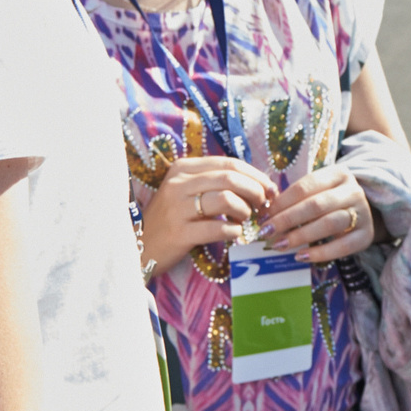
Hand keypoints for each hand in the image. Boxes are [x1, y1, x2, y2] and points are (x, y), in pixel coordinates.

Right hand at [135, 156, 277, 275]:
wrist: (141, 246)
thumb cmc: (172, 218)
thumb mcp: (187, 191)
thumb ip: (216, 182)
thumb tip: (258, 184)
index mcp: (183, 168)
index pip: (229, 164)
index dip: (255, 175)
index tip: (270, 189)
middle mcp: (178, 184)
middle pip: (230, 178)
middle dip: (255, 191)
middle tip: (262, 205)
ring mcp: (177, 208)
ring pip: (226, 199)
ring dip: (244, 210)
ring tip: (244, 220)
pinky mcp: (179, 233)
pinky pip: (218, 228)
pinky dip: (234, 231)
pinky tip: (234, 234)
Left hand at [263, 164, 379, 262]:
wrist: (365, 213)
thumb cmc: (331, 202)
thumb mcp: (317, 192)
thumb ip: (294, 199)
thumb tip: (265, 215)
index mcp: (338, 174)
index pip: (305, 186)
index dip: (281, 202)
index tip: (263, 216)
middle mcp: (353, 191)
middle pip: (316, 205)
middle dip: (287, 219)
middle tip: (266, 232)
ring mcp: (362, 213)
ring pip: (329, 224)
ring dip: (300, 236)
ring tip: (279, 245)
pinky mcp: (366, 235)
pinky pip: (342, 246)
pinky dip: (320, 253)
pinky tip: (301, 256)